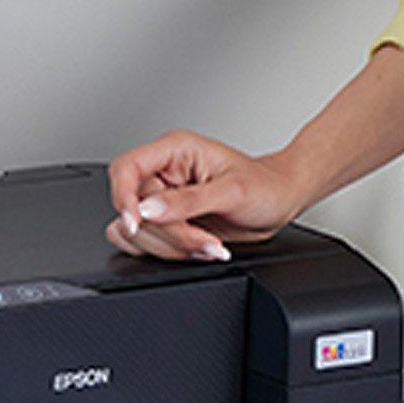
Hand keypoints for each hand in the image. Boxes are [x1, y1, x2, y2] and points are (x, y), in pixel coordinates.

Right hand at [104, 131, 311, 261]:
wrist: (280, 202)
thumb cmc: (265, 186)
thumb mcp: (232, 191)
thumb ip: (188, 201)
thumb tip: (148, 210)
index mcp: (175, 150)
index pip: (126, 168)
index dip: (123, 197)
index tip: (138, 222)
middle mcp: (164, 172)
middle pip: (135, 209)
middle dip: (169, 233)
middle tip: (203, 239)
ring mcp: (164, 199)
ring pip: (138, 232)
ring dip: (171, 246)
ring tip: (208, 243)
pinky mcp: (167, 222)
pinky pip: (147, 243)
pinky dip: (170, 252)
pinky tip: (199, 247)